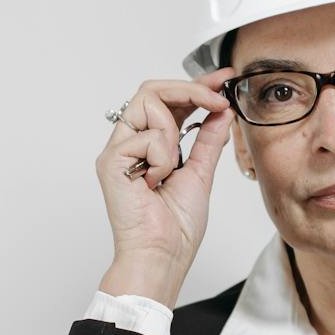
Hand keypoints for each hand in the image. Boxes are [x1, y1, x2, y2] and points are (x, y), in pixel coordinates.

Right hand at [95, 68, 237, 286]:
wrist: (162, 256)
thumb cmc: (174, 229)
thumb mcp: (200, 173)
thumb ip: (208, 140)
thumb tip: (221, 110)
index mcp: (148, 146)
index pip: (168, 101)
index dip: (197, 86)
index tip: (224, 78)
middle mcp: (129, 143)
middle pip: (152, 90)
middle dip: (190, 89)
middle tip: (217, 99)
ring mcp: (117, 150)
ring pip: (147, 102)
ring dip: (172, 129)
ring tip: (172, 165)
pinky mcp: (110, 160)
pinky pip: (144, 134)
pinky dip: (162, 156)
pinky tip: (156, 181)